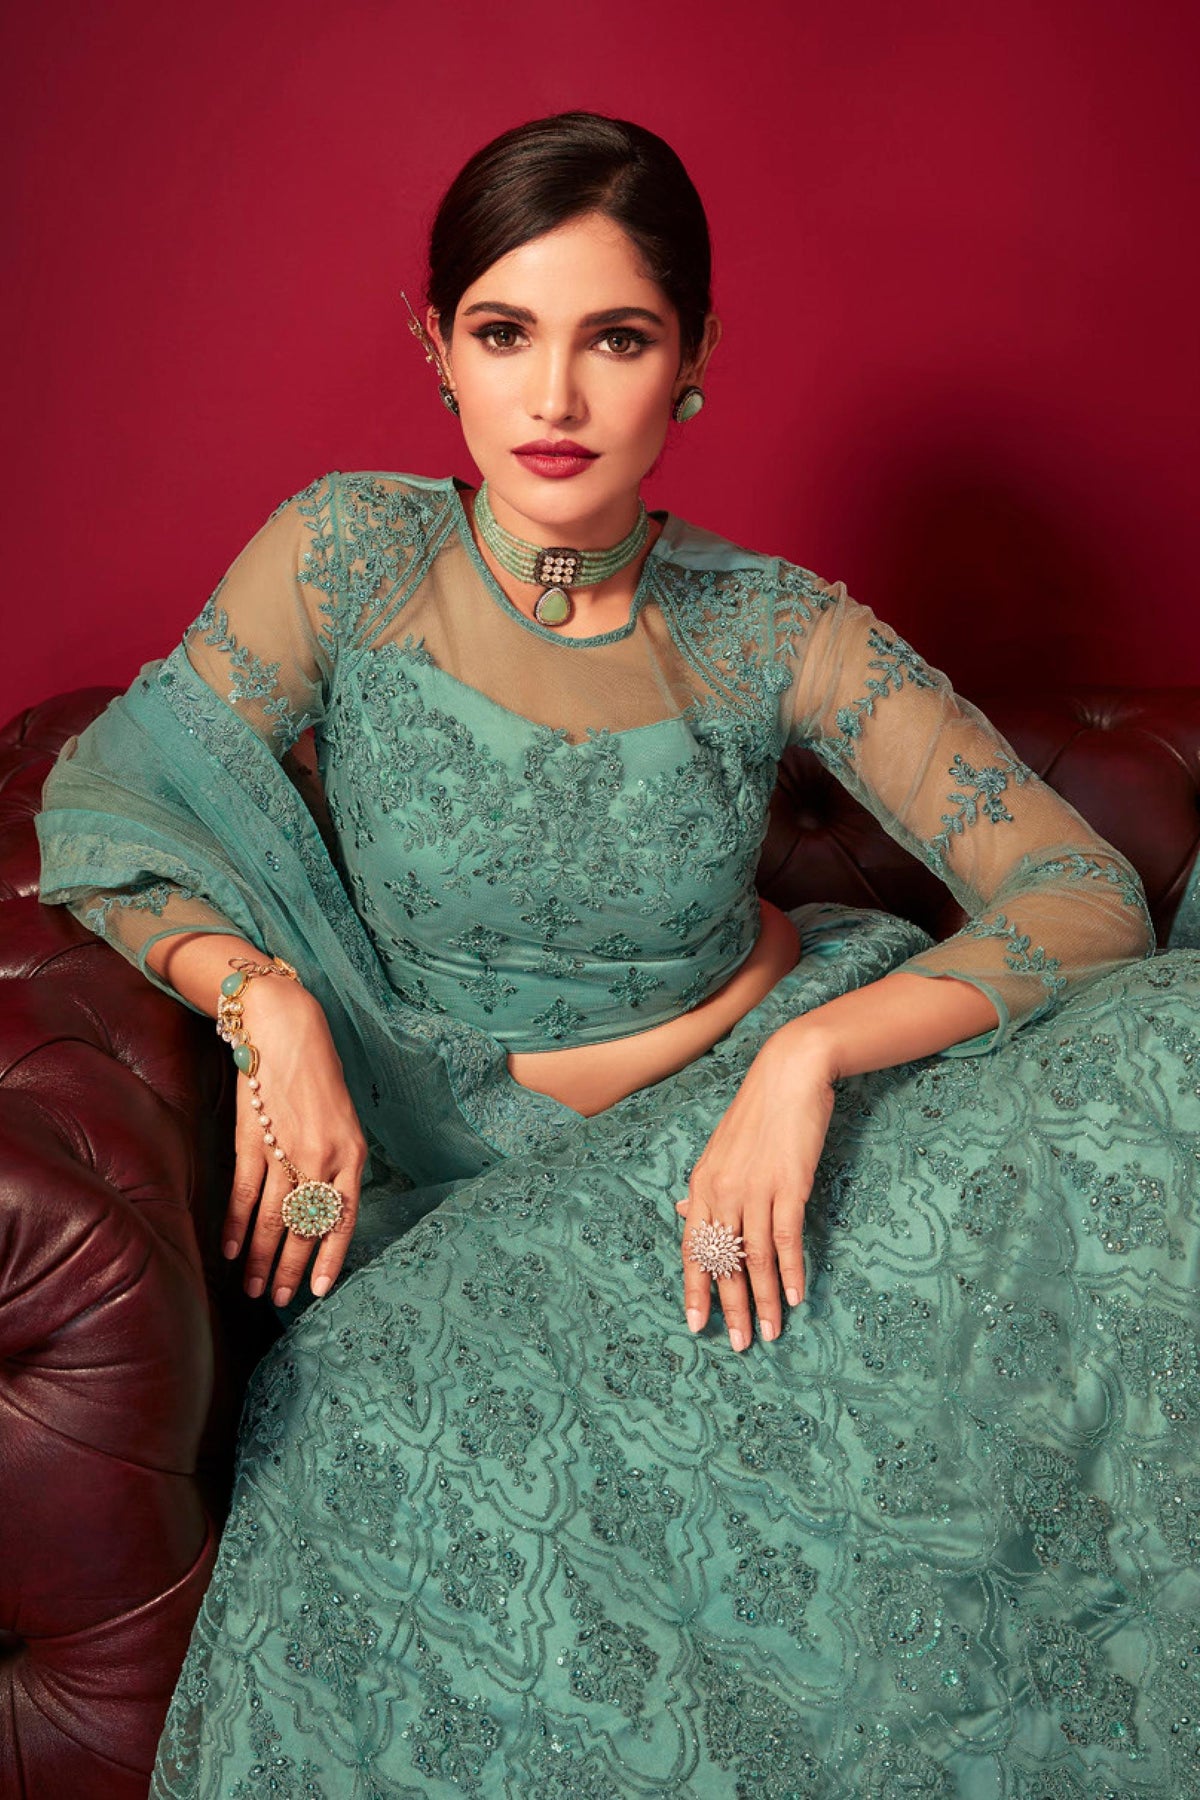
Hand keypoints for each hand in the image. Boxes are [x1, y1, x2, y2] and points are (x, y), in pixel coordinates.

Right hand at [221, 978, 367, 1305]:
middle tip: (278, 1299)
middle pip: (306, 1226)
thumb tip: (323, 1205)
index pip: (343, 1219)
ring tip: (251, 1288)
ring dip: (261, 1258)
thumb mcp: (343, 1119)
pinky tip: (230, 1251)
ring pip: (274, 1218)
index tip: (319, 1290)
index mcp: (352, 1154)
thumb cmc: (317, 1072)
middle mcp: (323, 1157)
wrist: (286, 1028)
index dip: (330, 1257)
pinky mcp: (254, 1140)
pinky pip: (246, 1193)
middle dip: (291, 1268)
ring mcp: (286, 1150)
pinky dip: (236, 1225)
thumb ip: (336, 1162)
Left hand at [675, 1028, 836, 1350]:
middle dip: (730, 1308)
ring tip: (771, 1334)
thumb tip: (682, 1212)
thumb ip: (704, 1187)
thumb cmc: (757, 1113)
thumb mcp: (720, 1150)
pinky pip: (786, 1238)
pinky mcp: (788, 1185)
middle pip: (724, 1261)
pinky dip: (790, 1271)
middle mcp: (723, 1190)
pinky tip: (795, 1298)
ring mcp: (755, 1189)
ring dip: (763, 1301)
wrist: (789, 1075)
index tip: (696, 1326)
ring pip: (754, 1258)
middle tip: (740, 1345)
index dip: (695, 1289)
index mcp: (702, 1184)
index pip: (693, 1249)